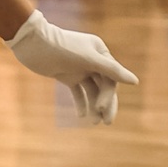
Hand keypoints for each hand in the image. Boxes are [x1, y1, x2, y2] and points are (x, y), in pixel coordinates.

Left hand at [7, 10, 137, 123]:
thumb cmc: (61, 47)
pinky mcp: (67, 76)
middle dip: (105, 104)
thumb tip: (135, 81)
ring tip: (94, 122)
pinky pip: (78, 92)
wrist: (32, 44)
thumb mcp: (88, 59)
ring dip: (94, 106)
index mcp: (101, 53)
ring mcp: (80, 69)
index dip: (109, 95)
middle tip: (105, 122)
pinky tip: (81, 116)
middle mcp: (93, 61)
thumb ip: (112, 70)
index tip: (102, 108)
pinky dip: (81, 103)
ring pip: (92, 91)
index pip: (111, 78)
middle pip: (104, 86)